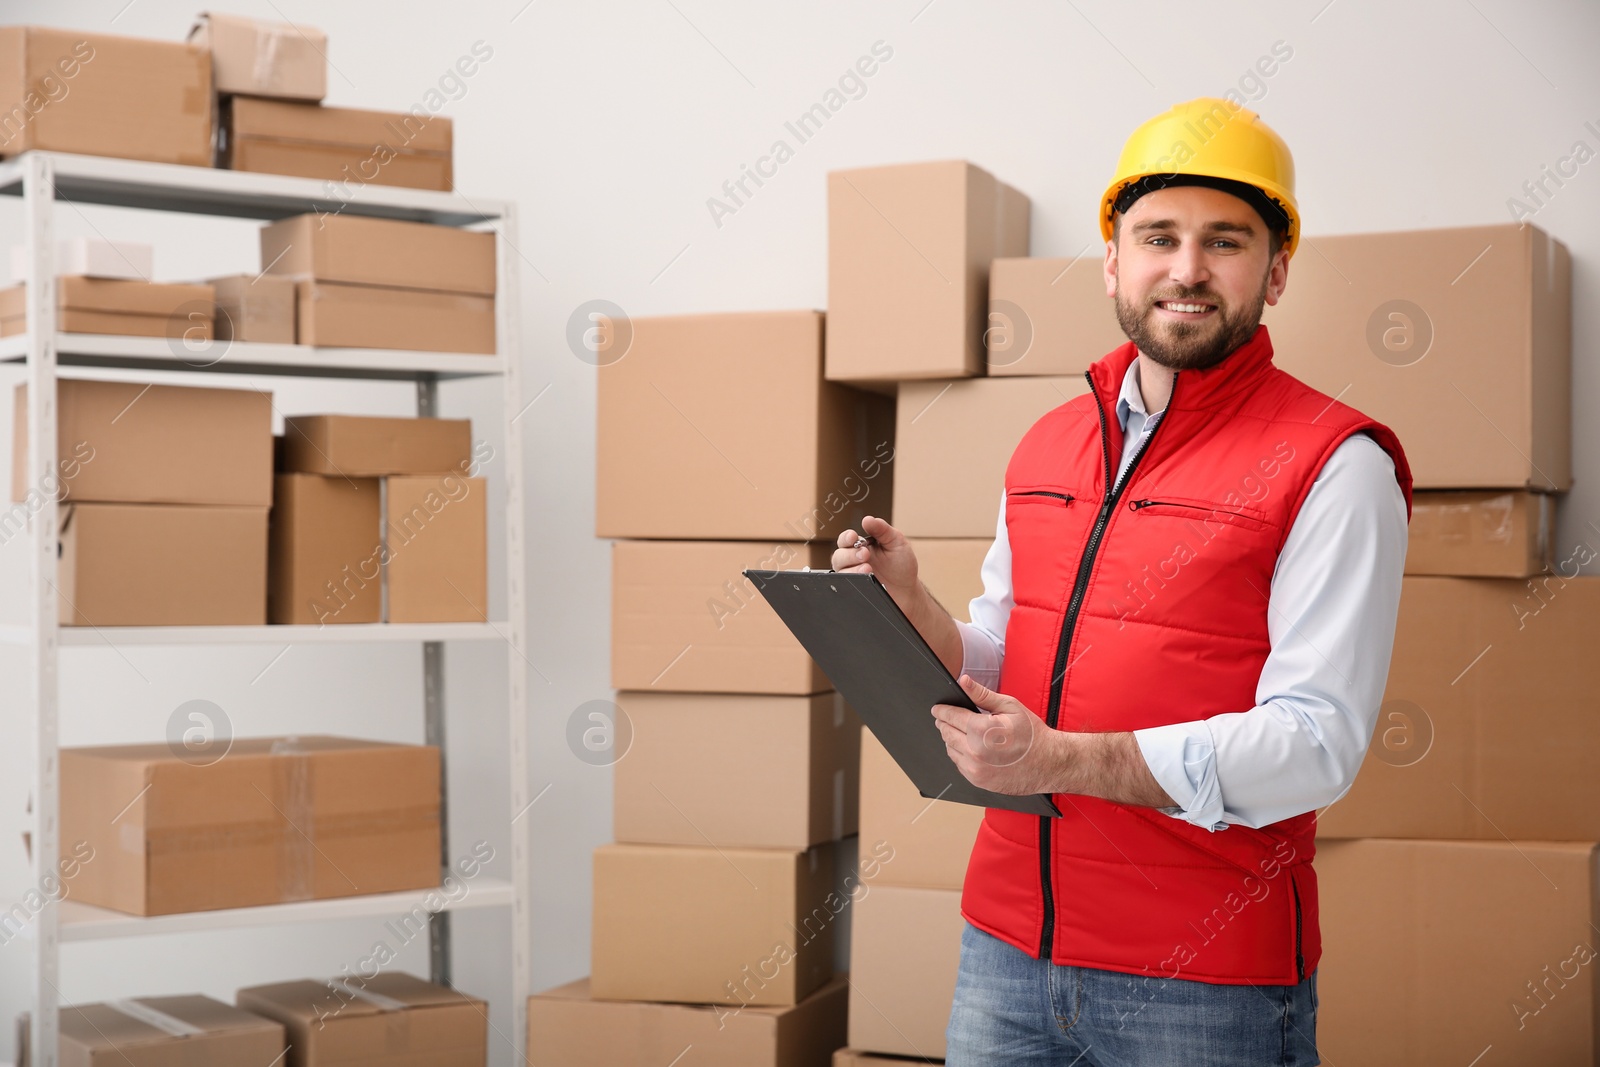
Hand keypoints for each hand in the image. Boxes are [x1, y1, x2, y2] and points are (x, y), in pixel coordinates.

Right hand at [831, 515, 917, 602]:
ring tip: (868, 569)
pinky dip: (853, 580)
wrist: (908, 589)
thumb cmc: (902, 564)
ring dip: (851, 568)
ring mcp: (854, 574)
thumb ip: (882, 530)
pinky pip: (845, 584)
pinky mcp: (856, 587)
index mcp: (862, 545)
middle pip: (839, 555)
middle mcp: (854, 559)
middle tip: (865, 555)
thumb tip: (867, 519)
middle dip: (850, 554)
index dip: (846, 537)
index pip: (846, 539)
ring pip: (839, 570)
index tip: (853, 537)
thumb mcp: (896, 542)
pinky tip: (866, 577)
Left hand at [931, 675, 1062, 796]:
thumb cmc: (1032, 734)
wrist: (1049, 764)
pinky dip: (962, 755)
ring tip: (964, 733)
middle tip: (947, 718)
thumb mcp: (1010, 707)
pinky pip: (959, 764)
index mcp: (980, 730)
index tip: (937, 709)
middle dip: (945, 723)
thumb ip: (982, 694)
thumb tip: (963, 681)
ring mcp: (975, 769)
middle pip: (946, 733)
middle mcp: (974, 751)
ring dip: (953, 739)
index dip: (942, 710)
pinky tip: (973, 749)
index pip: (950, 716)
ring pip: (950, 749)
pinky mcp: (978, 781)